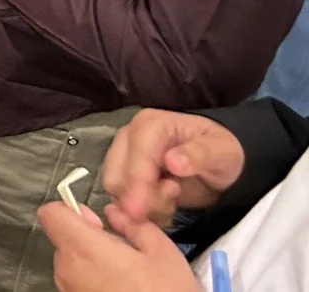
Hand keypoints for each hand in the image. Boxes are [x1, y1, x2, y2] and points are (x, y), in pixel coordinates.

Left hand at [37, 200, 198, 291]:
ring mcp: (68, 291)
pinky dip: (93, 282)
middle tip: (120, 252)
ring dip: (91, 263)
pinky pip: (77, 285)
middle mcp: (66, 270)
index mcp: (82, 248)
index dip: (70, 210)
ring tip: (125, 276)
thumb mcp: (161, 252)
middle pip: (63, 240)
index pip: (50, 214)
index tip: (96, 223)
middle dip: (87, 239)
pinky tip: (120, 289)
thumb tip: (113, 212)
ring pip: (71, 264)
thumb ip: (132, 224)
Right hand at [102, 108, 245, 225]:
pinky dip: (142, 210)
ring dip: (143, 206)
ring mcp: (124, 156)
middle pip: (116, 175)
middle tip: (173, 201)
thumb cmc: (220, 151)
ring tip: (172, 202)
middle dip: (141, 198)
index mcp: (150, 125)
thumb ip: (200, 154)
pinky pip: (122, 199)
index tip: (138, 212)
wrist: (217, 162)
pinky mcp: (125, 175)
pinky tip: (165, 206)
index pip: (135, 157)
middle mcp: (129, 138)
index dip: (137, 185)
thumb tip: (172, 162)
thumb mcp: (222, 150)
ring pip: (116, 190)